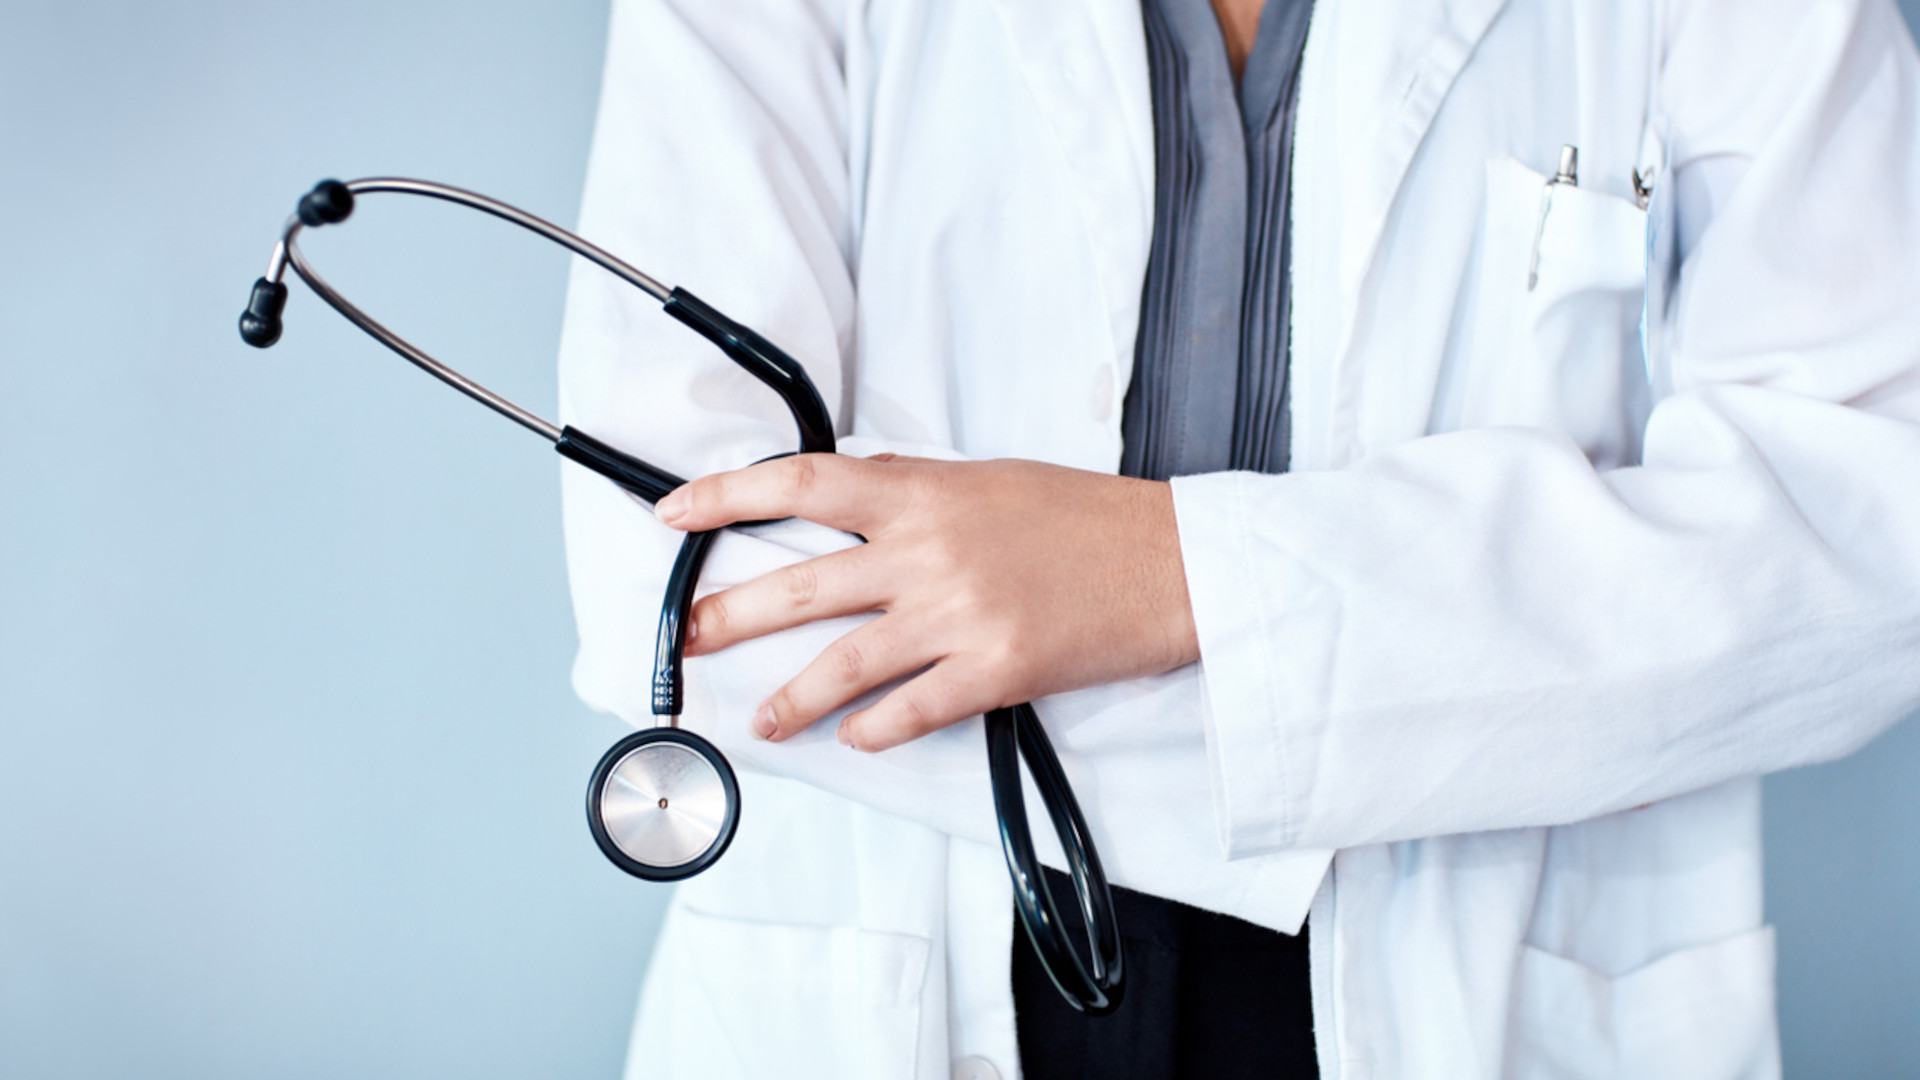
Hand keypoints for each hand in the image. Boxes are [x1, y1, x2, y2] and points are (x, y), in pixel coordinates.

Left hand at [653, 454, 1198, 750]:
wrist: (1174, 561)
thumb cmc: (1087, 517)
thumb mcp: (990, 478)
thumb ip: (915, 488)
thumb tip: (848, 493)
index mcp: (925, 491)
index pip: (800, 484)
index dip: (726, 496)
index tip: (674, 514)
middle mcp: (930, 550)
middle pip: (803, 585)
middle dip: (730, 617)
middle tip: (686, 643)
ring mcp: (960, 614)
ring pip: (845, 663)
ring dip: (791, 699)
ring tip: (761, 721)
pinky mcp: (997, 670)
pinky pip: (912, 711)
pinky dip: (874, 730)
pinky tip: (855, 739)